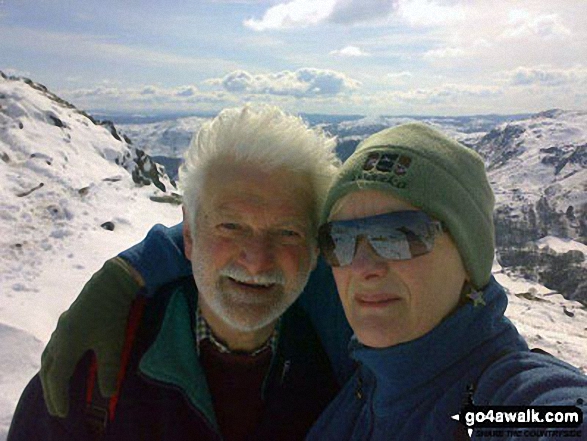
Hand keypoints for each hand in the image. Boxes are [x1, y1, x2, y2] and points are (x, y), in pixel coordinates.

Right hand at [39, 257, 142, 416]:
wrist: (111, 283)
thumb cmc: (112, 314)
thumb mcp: (113, 344)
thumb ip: (109, 370)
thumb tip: (108, 393)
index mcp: (66, 346)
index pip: (57, 379)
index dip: (59, 398)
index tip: (62, 414)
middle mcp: (59, 338)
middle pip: (48, 370)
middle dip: (51, 391)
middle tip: (56, 409)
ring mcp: (62, 328)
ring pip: (48, 358)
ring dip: (51, 376)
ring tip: (56, 390)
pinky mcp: (67, 321)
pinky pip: (53, 347)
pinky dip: (54, 361)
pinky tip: (63, 362)